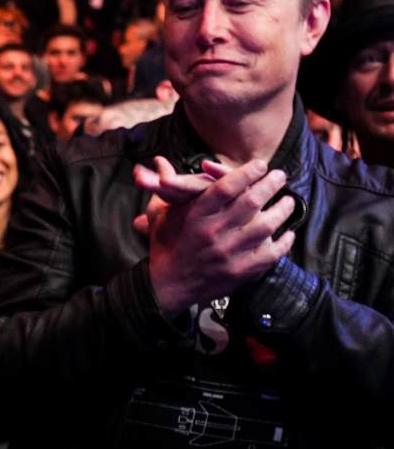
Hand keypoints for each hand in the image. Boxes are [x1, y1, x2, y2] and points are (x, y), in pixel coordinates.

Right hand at [133, 157, 295, 312]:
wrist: (166, 286)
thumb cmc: (166, 245)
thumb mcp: (159, 215)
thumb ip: (163, 188)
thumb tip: (159, 161)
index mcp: (194, 216)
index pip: (225, 188)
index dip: (246, 173)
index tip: (260, 165)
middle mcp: (213, 233)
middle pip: (251, 202)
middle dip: (270, 185)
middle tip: (280, 176)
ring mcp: (229, 254)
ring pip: (267, 226)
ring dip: (282, 210)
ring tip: (288, 201)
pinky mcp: (240, 272)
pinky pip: (272, 254)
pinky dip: (284, 242)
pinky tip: (288, 233)